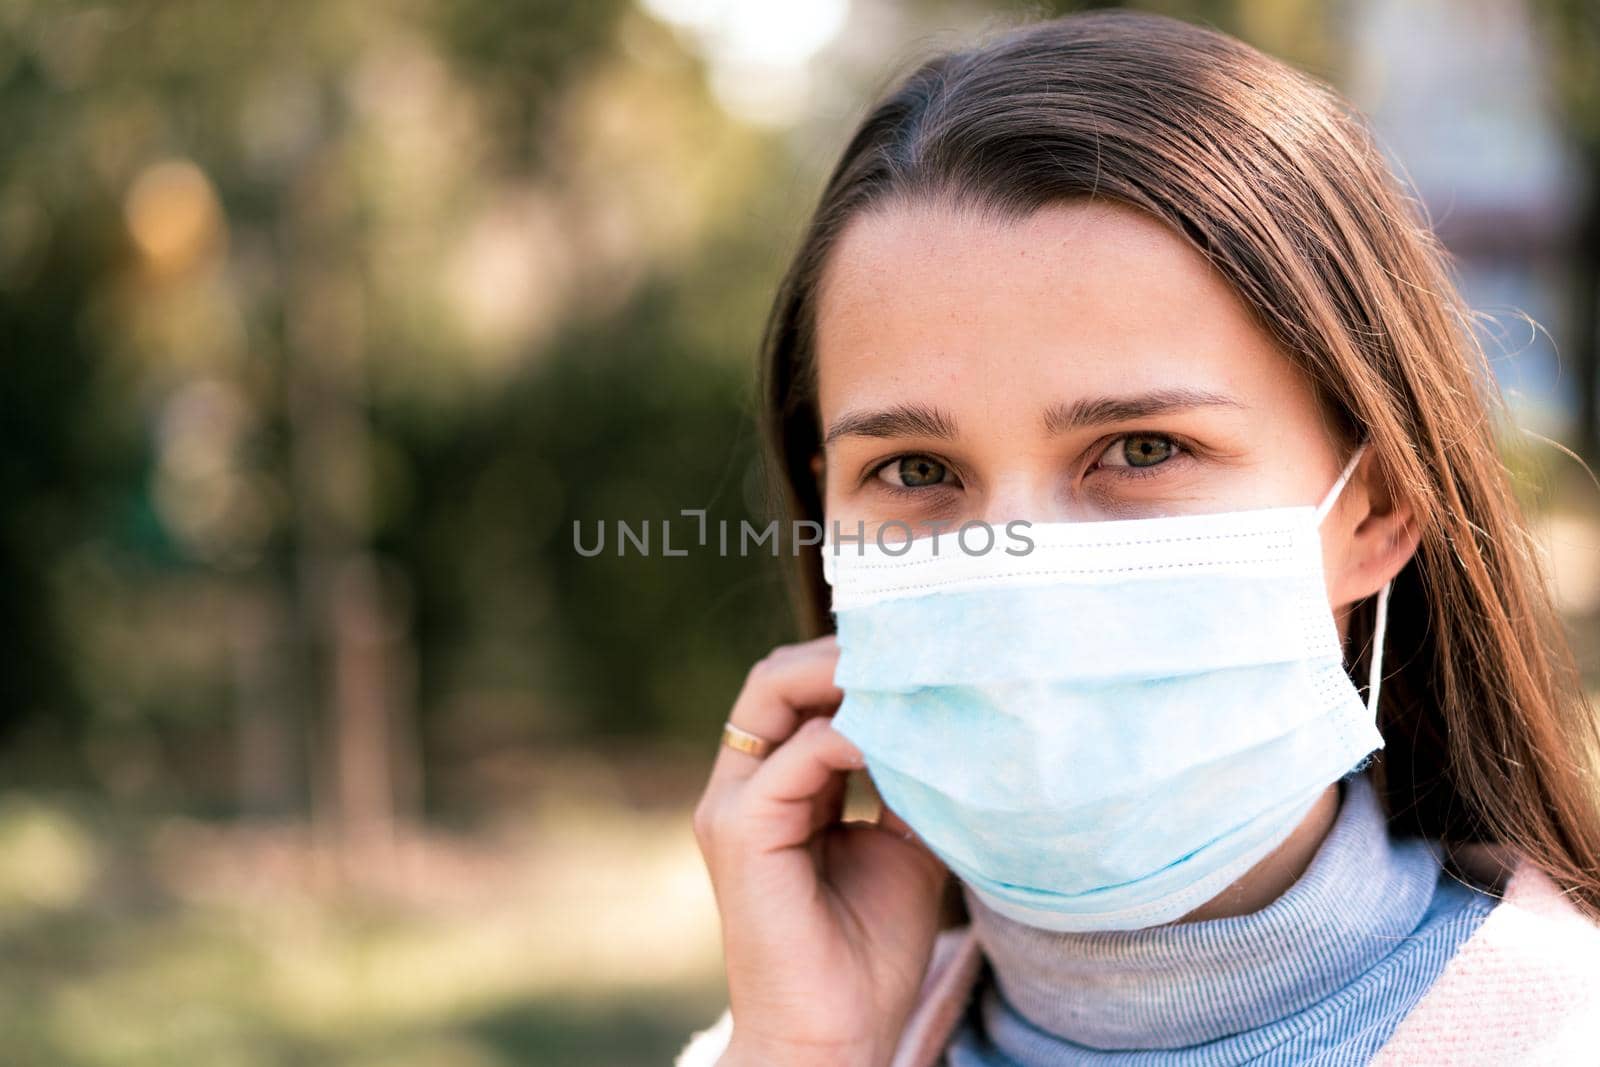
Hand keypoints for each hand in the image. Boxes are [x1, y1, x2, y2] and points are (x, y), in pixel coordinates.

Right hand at [692, 635, 949, 1066]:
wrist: (837, 1036)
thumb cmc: (869, 954)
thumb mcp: (903, 842)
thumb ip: (909, 779)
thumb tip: (947, 713)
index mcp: (775, 788)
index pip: (798, 691)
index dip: (853, 663)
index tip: (926, 651)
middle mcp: (743, 786)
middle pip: (777, 677)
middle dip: (844, 651)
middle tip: (918, 647)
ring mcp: (733, 805)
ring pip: (774, 693)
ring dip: (846, 675)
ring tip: (914, 674)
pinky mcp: (739, 831)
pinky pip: (795, 755)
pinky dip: (852, 735)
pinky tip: (905, 740)